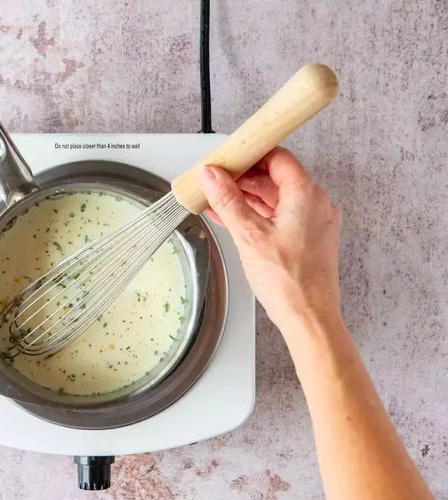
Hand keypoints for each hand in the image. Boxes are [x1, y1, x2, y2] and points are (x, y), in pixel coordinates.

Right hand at [198, 148, 341, 330]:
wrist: (308, 317)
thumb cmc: (289, 281)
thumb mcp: (248, 234)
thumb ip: (227, 200)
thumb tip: (212, 176)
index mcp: (306, 195)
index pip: (277, 158)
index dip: (251, 155)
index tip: (229, 159)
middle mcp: (315, 204)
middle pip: (276, 178)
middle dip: (244, 179)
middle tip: (217, 180)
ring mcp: (313, 223)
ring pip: (276, 199)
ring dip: (247, 198)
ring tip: (218, 200)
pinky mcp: (308, 239)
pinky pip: (280, 217)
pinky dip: (257, 215)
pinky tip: (233, 219)